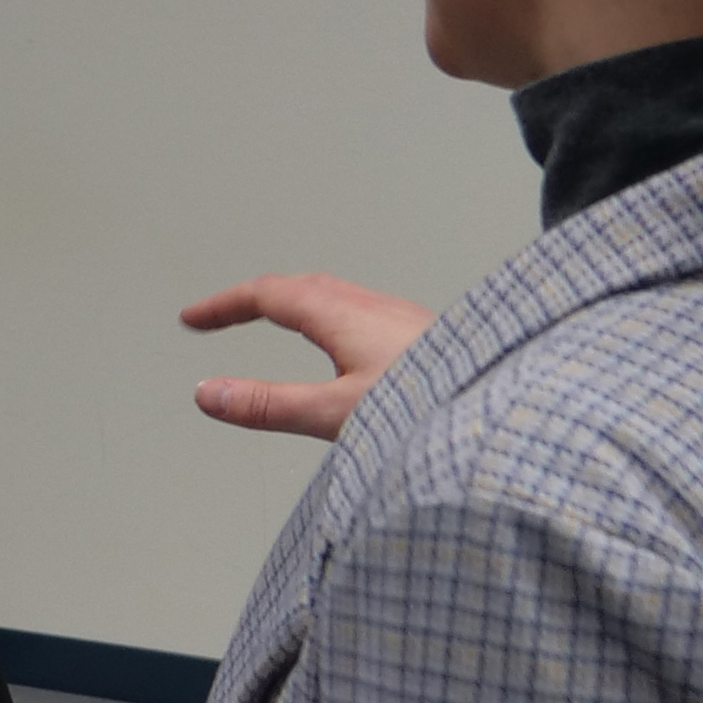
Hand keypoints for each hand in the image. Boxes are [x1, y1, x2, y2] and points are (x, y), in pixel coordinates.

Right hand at [180, 273, 434, 437]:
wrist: (510, 409)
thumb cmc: (433, 409)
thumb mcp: (335, 414)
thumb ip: (268, 404)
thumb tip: (207, 392)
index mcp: (344, 316)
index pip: (268, 294)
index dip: (224, 305)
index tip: (192, 320)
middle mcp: (374, 307)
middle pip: (301, 287)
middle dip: (254, 299)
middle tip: (221, 317)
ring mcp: (403, 318)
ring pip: (336, 295)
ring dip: (294, 302)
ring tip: (273, 320)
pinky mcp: (424, 336)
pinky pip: (361, 310)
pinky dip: (328, 316)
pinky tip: (343, 345)